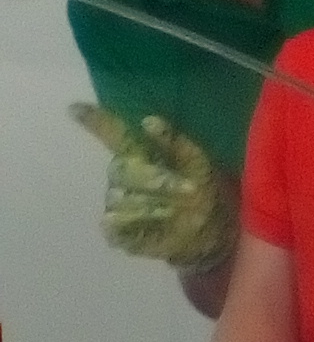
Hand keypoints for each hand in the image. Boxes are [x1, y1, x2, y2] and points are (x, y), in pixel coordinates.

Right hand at [72, 106, 238, 271]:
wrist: (211, 232)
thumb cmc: (201, 190)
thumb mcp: (197, 162)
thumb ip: (173, 141)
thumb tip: (148, 121)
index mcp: (138, 153)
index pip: (112, 134)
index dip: (94, 121)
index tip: (73, 109)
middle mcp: (121, 175)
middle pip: (121, 170)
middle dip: (159, 181)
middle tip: (191, 191)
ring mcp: (115, 203)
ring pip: (122, 200)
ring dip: (158, 208)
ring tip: (180, 214)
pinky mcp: (117, 232)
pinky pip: (116, 227)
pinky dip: (143, 229)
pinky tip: (160, 230)